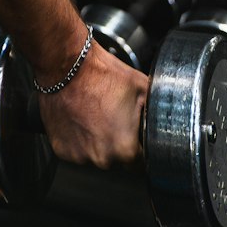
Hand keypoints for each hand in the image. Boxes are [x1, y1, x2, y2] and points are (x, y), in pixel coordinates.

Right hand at [37, 42, 148, 169]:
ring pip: (94, 156)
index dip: (138, 146)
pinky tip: (78, 119)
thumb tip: (165, 120)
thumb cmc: (100, 74)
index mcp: (125, 148)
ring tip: (92, 116)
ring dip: (95, 142)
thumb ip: (155, 112)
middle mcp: (102, 158)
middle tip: (111, 118)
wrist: (65, 65)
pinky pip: (74, 150)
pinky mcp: (60, 148)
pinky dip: (76, 139)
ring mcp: (78, 155)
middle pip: (117, 160)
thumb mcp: (142, 87)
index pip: (141, 162)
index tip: (131, 132)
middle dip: (116, 143)